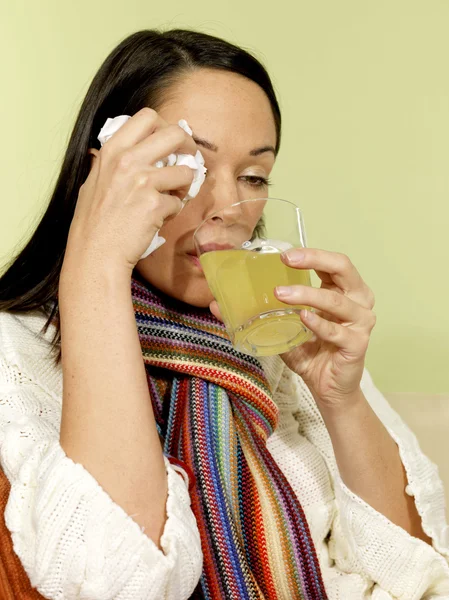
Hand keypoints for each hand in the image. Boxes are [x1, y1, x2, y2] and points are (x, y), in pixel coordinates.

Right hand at [63, 108, 196, 273]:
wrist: (95, 253)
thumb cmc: (94, 222)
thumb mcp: (94, 181)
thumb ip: (113, 163)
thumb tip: (132, 149)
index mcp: (112, 150)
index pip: (147, 117)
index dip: (165, 126)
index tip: (170, 141)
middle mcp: (128, 160)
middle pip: (175, 133)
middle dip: (188, 145)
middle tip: (189, 159)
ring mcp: (143, 181)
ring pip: (186, 171)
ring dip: (184, 185)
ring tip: (171, 198)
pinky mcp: (156, 204)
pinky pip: (178, 202)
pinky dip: (172, 212)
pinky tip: (157, 219)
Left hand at [273, 248, 375, 407]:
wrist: (328, 388)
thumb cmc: (311, 352)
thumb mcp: (285, 327)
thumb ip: (262, 312)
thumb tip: (217, 304)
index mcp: (344, 291)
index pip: (333, 262)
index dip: (311, 254)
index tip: (283, 256)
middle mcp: (358, 301)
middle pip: (343, 268)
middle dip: (315, 259)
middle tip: (287, 260)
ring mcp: (361, 322)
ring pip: (336, 300)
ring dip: (307, 294)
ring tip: (281, 293)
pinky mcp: (357, 344)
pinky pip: (336, 331)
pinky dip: (318, 323)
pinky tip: (302, 318)